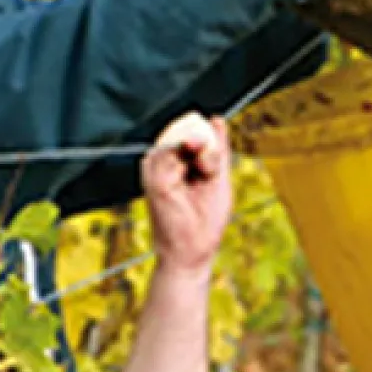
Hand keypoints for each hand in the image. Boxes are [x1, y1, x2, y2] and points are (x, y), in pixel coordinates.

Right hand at [141, 112, 231, 273]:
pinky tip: (193, 181)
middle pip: (190, 132)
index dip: (210, 142)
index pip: (195, 131)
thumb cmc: (205, 222)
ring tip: (202, 182)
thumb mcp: (218, 178)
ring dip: (202, 157)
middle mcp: (163, 162)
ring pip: (183, 138)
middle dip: (208, 150)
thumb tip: (216, 119)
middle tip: (208, 176)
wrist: (191, 252)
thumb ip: (218, 149)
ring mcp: (155, 168)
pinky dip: (191, 163)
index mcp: (177, 162)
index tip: (212, 169)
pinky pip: (174, 150)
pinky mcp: (153, 176)